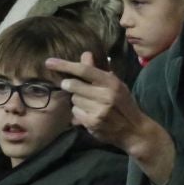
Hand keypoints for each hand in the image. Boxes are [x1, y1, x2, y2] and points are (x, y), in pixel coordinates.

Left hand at [48, 53, 173, 184]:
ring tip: (89, 104)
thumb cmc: (123, 104)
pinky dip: (79, 113)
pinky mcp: (92, 123)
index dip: (65, 65)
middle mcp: (106, 95)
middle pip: (73, 85)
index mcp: (112, 82)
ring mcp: (99, 110)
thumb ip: (97, 71)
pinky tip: (90, 114)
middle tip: (73, 86)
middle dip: (70, 85)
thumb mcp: (115, 85)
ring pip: (74, 100)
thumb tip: (85, 54)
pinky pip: (75, 113)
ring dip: (77, 101)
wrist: (134, 130)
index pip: (84, 70)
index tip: (49, 62)